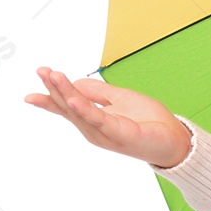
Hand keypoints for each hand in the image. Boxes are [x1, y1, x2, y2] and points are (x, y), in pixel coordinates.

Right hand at [24, 66, 192, 168]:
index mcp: (94, 119)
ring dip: (66, 93)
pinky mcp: (120, 134)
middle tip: (42, 71)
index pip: (67, 106)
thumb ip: (98, 91)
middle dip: (54, 88)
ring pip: (80, 111)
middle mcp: (95, 128)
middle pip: (69, 106)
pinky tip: (74, 100)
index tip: (35, 83)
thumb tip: (75, 82)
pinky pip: (99, 120)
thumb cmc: (150, 122)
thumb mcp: (120, 98)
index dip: (50, 95)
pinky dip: (86, 110)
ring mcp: (106, 133)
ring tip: (53, 76)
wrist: (174, 140)